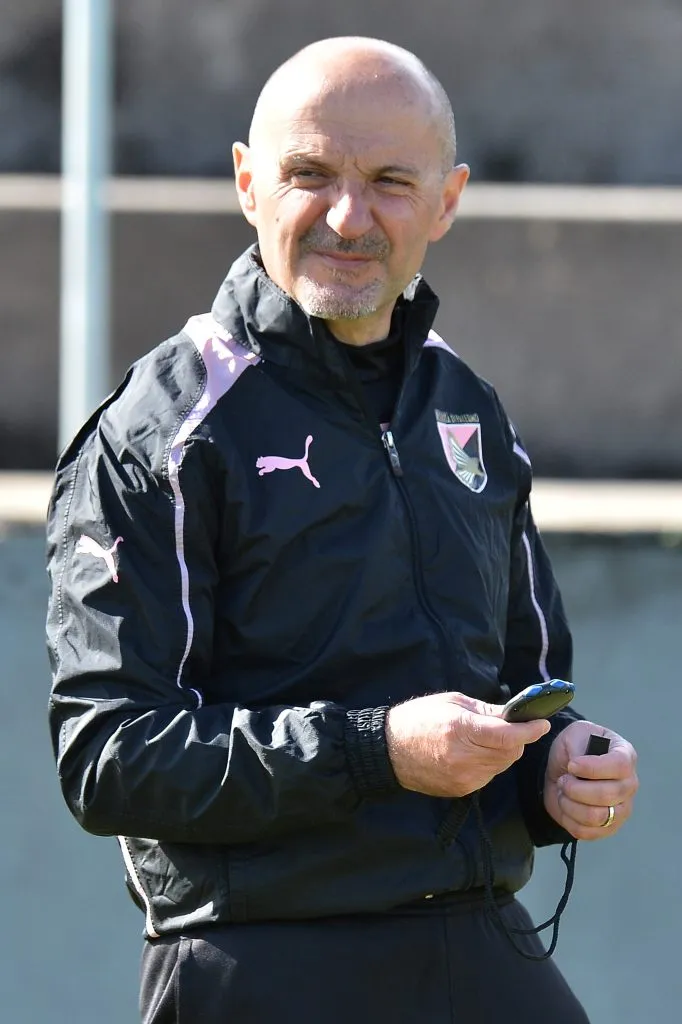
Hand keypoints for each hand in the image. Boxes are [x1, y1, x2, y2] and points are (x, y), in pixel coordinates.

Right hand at [386, 692, 549, 797]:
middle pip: (510, 753)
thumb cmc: (418, 719)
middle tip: (513, 727)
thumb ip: (486, 710)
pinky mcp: (461, 790)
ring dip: (504, 752)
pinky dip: (489, 764)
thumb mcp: (452, 703)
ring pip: (501, 766)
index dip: (529, 730)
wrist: (388, 750)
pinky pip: (488, 776)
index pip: (508, 736)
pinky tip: (474, 753)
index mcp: (461, 730)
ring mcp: (463, 777)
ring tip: (487, 739)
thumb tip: (514, 714)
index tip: (542, 723)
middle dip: (517, 740)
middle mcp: (464, 757)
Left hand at [543, 719, 637, 839]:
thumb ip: (578, 745)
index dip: (593, 768)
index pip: (620, 766)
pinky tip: (566, 805)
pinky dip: (568, 819)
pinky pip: (586, 832)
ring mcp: (621, 809)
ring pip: (596, 817)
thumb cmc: (573, 748)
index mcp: (625, 756)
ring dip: (570, 804)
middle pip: (607, 795)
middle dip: (575, 788)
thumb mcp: (574, 734)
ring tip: (563, 791)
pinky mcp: (607, 828)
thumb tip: (578, 765)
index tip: (571, 765)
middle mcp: (629, 784)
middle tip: (563, 779)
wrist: (562, 769)